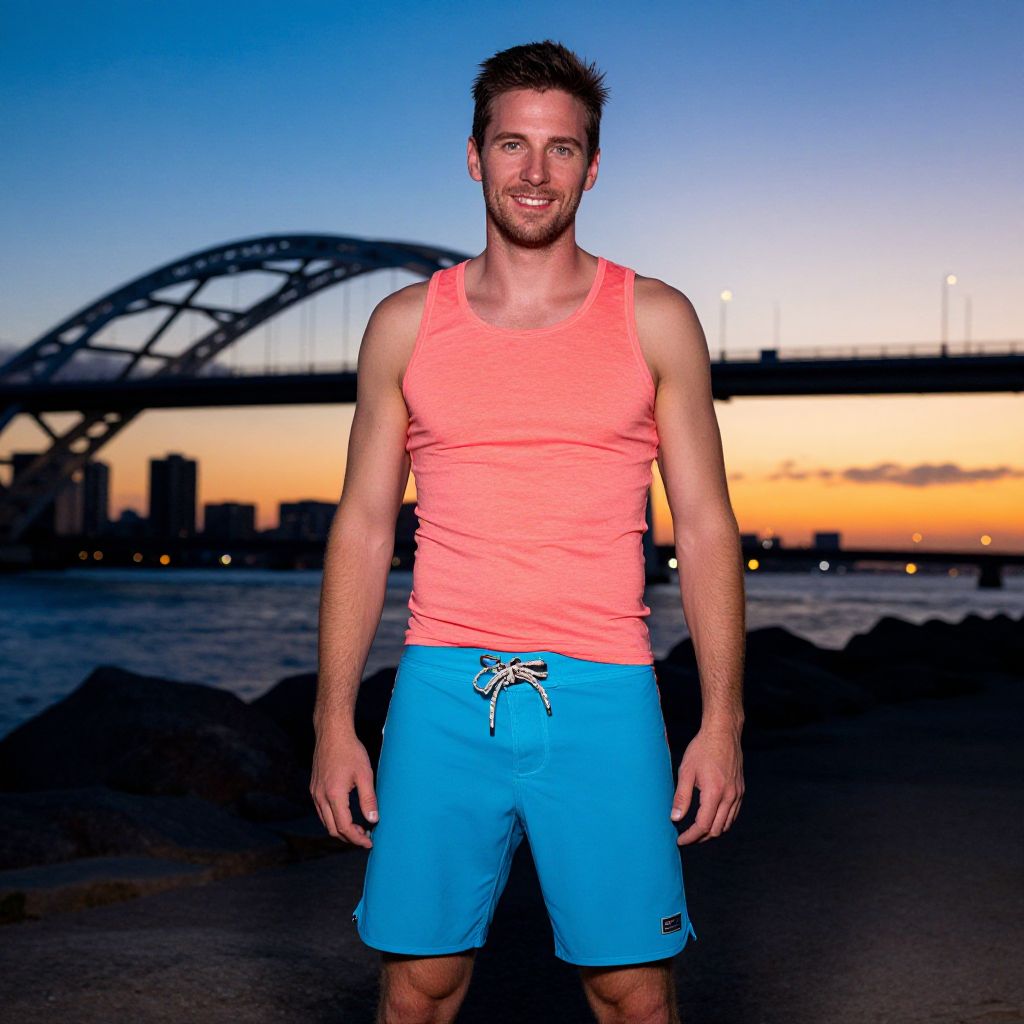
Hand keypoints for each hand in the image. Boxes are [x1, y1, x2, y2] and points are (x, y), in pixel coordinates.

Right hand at [309, 727, 378, 848]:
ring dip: (341, 829)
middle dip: (349, 837)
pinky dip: (334, 819)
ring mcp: (315, 793)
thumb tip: (373, 820)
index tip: (369, 842)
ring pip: (326, 822)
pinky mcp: (314, 788)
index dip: (357, 838)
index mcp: (334, 795)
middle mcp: (320, 797)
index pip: (344, 827)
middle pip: (333, 829)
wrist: (332, 733)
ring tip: (359, 828)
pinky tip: (347, 815)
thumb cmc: (350, 751)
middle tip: (366, 837)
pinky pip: (322, 812)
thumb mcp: (365, 775)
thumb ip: (369, 799)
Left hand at [670, 722, 743, 844]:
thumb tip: (675, 818)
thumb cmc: (702, 749)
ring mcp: (737, 794)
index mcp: (714, 793)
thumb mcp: (686, 771)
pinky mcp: (740, 790)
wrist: (723, 733)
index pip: (703, 825)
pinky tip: (711, 818)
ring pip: (726, 824)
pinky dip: (722, 822)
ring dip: (712, 831)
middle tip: (686, 838)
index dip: (691, 836)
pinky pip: (733, 814)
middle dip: (700, 838)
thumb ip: (681, 797)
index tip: (680, 840)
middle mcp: (730, 796)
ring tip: (697, 831)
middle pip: (716, 829)